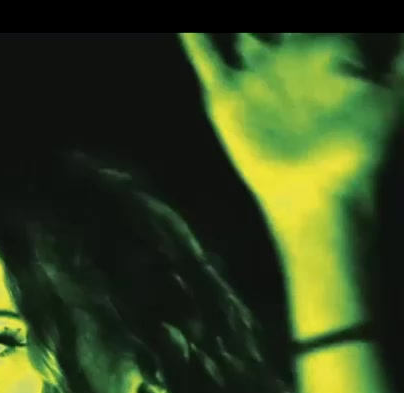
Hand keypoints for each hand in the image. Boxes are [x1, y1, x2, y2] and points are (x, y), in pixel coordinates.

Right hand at [180, 33, 402, 218]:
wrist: (318, 194)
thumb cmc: (362, 149)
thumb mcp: (393, 94)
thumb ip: (399, 56)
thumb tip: (402, 33)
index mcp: (326, 48)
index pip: (316, 21)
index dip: (315, 24)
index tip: (311, 0)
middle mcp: (286, 57)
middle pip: (272, 19)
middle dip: (272, 16)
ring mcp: (255, 75)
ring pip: (242, 29)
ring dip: (239, 20)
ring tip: (233, 14)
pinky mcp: (226, 96)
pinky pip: (205, 55)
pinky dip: (195, 37)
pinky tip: (189, 24)